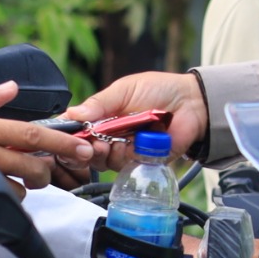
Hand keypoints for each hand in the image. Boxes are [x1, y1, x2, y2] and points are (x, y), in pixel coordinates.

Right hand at [0, 82, 94, 192]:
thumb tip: (13, 87)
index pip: (31, 133)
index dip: (62, 141)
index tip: (83, 145)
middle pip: (34, 165)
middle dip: (47, 170)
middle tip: (44, 169)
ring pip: (19, 189)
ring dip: (22, 187)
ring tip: (4, 179)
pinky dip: (2, 201)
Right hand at [67, 72, 208, 165]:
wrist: (192, 102)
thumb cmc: (160, 90)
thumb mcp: (125, 90)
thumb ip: (100, 103)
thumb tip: (73, 113)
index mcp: (103, 117)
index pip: (78, 130)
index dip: (70, 135)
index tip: (66, 135)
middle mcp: (110, 135)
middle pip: (85, 150)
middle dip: (84, 148)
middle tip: (90, 142)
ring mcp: (125, 149)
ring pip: (103, 161)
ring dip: (103, 154)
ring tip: (109, 143)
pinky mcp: (141, 161)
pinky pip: (125, 166)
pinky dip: (123, 158)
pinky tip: (127, 147)